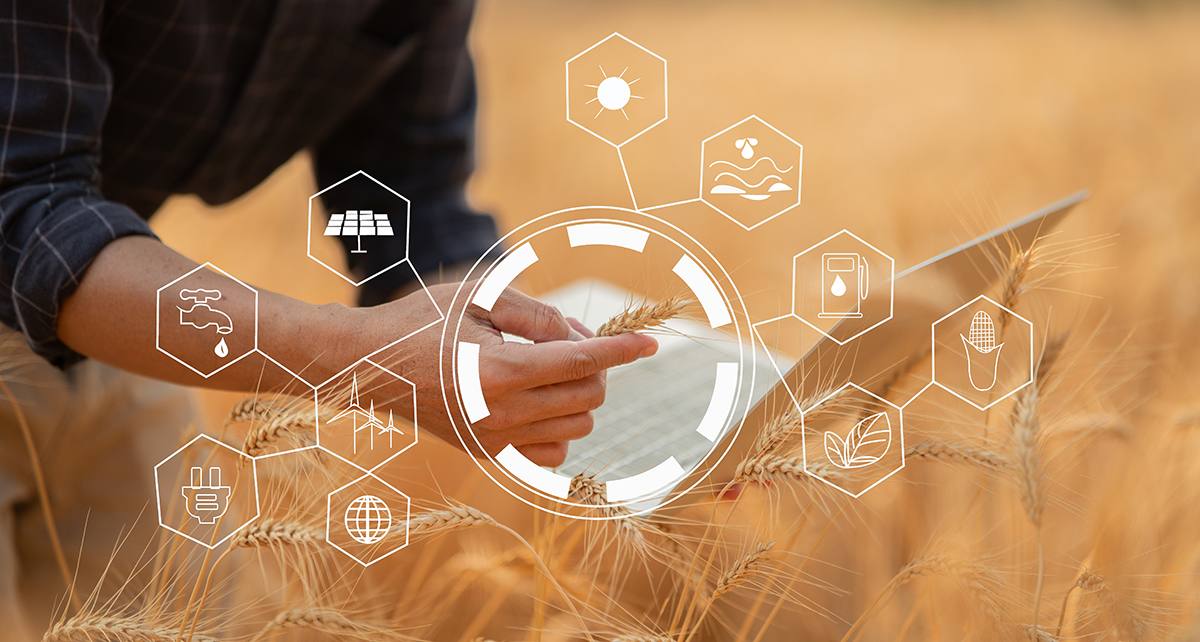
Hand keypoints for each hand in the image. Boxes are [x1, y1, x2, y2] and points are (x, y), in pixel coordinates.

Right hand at [371, 282, 656, 466]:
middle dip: (597, 365)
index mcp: (500, 369)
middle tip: (570, 340)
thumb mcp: (479, 296)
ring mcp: (495, 438)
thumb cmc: (421, 320)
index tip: (649, 344)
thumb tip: (582, 339)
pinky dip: (560, 426)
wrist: (368, 365)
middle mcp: (501, 412)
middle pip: (587, 395)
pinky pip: (551, 452)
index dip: (621, 350)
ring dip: (580, 394)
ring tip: (551, 366)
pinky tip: (541, 401)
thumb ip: (538, 314)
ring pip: (577, 425)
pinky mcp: (489, 453)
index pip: (582, 363)